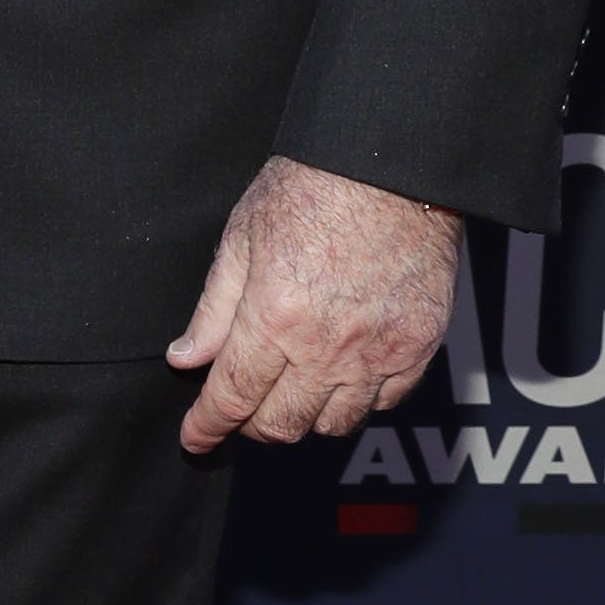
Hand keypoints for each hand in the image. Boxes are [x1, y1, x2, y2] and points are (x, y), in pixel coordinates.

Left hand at [168, 157, 460, 454]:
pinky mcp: (418, 347)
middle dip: (251, 426)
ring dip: (305, 417)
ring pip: (333, 425)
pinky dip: (358, 402)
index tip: (196, 439)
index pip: (232, 397)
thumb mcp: (242, 237)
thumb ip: (214, 308)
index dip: (207, 427)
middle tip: (242, 410)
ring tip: (293, 391)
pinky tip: (343, 377)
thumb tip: (185, 358)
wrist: (392, 165)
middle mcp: (326, 347)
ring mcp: (378, 352)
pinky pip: (385, 403)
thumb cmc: (313, 187)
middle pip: (281, 424)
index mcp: (275, 318)